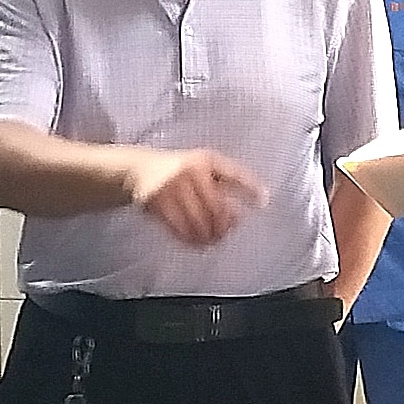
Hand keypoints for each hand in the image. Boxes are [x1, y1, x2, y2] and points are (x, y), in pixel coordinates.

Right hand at [124, 147, 264, 246]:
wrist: (139, 169)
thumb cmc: (178, 170)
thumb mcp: (202, 167)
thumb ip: (225, 184)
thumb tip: (245, 213)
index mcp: (205, 160)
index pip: (234, 174)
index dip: (251, 187)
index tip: (264, 202)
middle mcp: (189, 171)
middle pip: (216, 207)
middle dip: (223, 226)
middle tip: (225, 235)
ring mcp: (171, 187)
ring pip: (198, 221)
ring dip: (207, 236)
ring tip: (211, 242)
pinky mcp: (156, 203)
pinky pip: (178, 227)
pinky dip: (189, 239)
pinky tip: (196, 243)